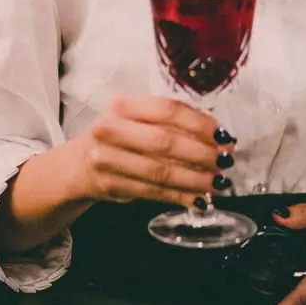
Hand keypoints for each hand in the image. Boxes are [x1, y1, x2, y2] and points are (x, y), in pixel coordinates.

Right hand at [64, 94, 223, 210]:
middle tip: (224, 160)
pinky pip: (154, 192)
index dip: (199, 123)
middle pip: (164, 142)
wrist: (81, 163)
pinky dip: (181, 196)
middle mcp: (111, 129)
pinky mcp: (112, 185)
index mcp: (123, 105)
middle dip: (201, 153)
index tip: (222, 135)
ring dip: (195, 179)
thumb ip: (171, 122)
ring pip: (160, 171)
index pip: (168, 110)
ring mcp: (108, 159)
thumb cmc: (120, 136)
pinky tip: (199, 198)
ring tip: (218, 182)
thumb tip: (216, 136)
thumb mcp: (138, 119)